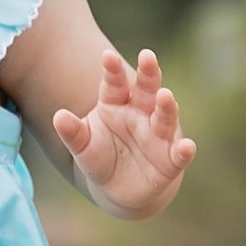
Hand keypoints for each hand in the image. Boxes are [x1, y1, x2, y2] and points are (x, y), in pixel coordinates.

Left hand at [51, 48, 196, 217]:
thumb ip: (73, 133)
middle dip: (148, 74)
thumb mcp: (84, 147)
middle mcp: (141, 114)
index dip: (112, 71)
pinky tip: (187, 146)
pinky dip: (184, 151)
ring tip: (165, 95)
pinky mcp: (171, 160)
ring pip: (164, 117)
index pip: (114, 84)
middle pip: (146, 90)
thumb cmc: (101, 158)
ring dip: (167, 106)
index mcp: (116, 104)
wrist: (120, 189)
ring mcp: (158, 135)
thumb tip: (58, 117)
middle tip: (147, 56)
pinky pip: (179, 154)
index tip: (106, 56)